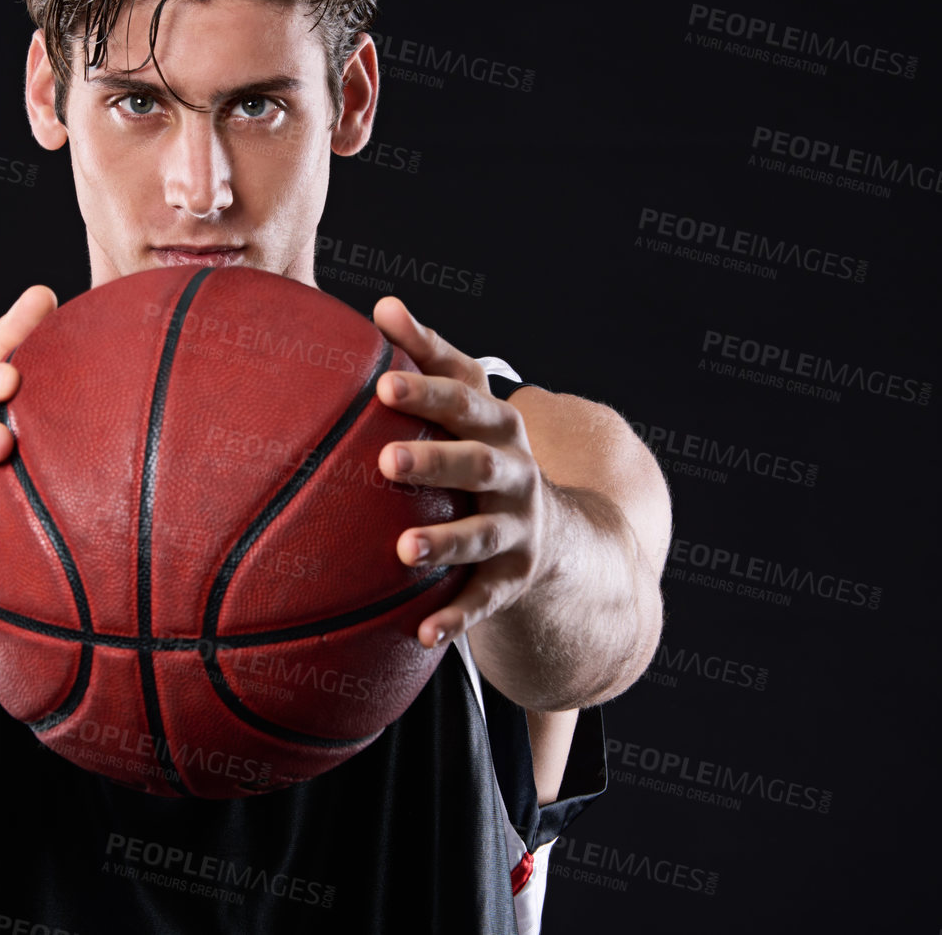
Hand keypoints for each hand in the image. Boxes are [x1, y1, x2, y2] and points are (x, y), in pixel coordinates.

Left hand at [371, 296, 553, 648]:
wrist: (558, 532)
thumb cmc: (486, 451)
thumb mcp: (470, 404)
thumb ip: (430, 355)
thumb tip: (383, 306)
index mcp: (498, 426)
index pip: (463, 401)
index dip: (426, 392)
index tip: (383, 382)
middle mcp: (515, 475)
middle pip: (477, 465)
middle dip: (435, 460)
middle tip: (386, 459)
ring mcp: (517, 530)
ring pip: (481, 536)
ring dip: (444, 543)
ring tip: (403, 550)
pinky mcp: (512, 580)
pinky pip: (483, 603)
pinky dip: (457, 618)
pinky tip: (422, 633)